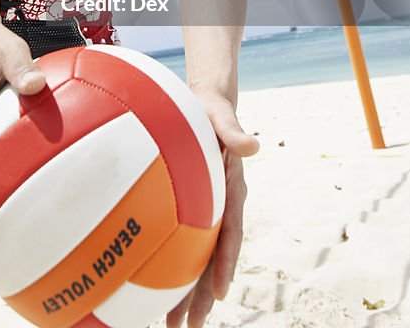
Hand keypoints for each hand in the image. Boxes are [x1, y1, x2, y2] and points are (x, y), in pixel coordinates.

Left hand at [166, 92, 258, 327]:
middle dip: (204, 295)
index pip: (232, 231)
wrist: (205, 104)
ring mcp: (206, 209)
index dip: (227, 261)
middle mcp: (221, 206)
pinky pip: (182, 241)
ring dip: (187, 292)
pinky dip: (173, 266)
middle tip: (191, 326)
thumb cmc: (212, 110)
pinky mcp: (191, 207)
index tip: (221, 290)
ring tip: (172, 324)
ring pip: (197, 257)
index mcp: (232, 188)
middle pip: (214, 257)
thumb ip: (235, 131)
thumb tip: (254, 146)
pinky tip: (155, 287)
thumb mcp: (223, 116)